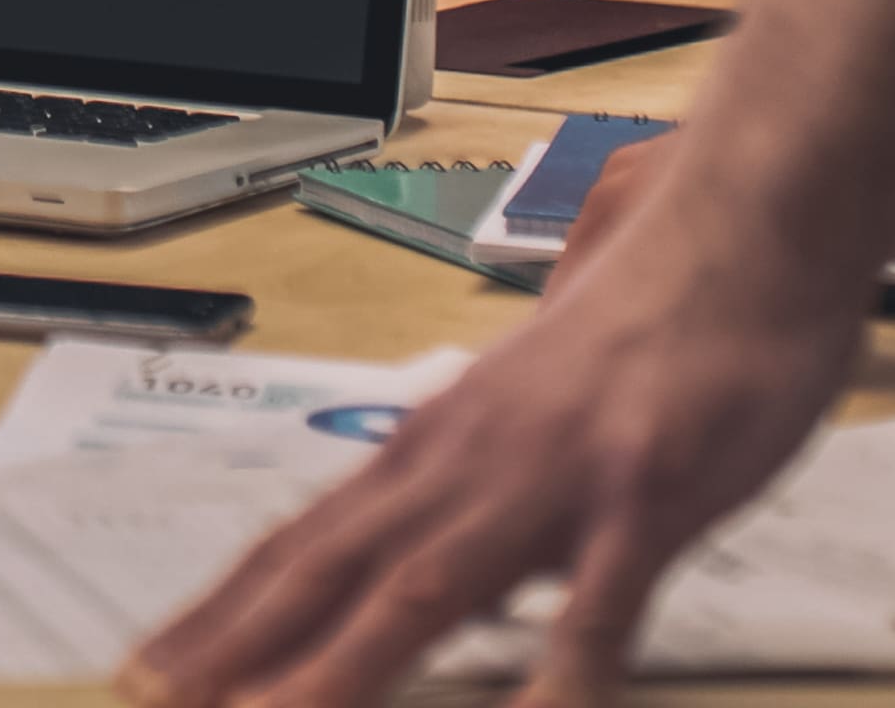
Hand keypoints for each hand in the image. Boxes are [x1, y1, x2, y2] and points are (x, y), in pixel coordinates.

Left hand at [119, 142, 870, 703]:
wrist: (742, 233)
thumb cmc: (643, 325)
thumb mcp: (529, 411)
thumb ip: (475, 487)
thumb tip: (435, 566)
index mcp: (434, 441)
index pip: (302, 541)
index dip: (223, 613)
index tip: (153, 671)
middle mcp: (467, 458)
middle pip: (329, 570)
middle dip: (237, 649)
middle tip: (153, 702)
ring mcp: (551, 478)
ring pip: (423, 589)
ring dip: (339, 668)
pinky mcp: (645, 495)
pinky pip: (597, 608)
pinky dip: (556, 677)